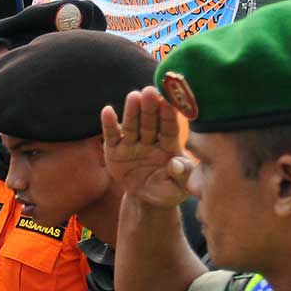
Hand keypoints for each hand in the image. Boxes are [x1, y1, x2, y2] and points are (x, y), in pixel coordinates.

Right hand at [101, 86, 193, 207]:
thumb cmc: (168, 190)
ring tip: (133, 96)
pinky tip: (107, 111)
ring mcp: (131, 145)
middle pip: (150, 123)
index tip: (168, 101)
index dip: (169, 116)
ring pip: (132, 126)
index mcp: (169, 147)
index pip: (169, 129)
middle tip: (150, 91)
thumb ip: (183, 175)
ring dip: (132, 111)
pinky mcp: (114, 151)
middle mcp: (150, 141)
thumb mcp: (179, 187)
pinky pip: (111, 136)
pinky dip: (109, 124)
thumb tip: (175, 163)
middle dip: (150, 107)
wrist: (147, 199)